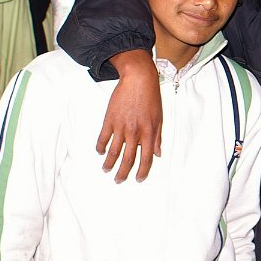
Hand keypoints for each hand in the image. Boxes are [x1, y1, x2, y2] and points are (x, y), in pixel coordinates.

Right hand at [97, 50, 161, 182]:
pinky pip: (103, 138)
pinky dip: (100, 147)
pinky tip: (100, 152)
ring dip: (109, 164)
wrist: (138, 79)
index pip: (146, 158)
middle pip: (128, 159)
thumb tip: (158, 154)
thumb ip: (157, 137)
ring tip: (106, 170)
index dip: (142, 172)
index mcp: (149, 133)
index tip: (138, 179)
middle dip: (123, 173)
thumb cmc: (151, 98)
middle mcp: (135, 132)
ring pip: (113, 152)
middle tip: (118, 181)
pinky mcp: (109, 120)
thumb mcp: (159, 118)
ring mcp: (121, 127)